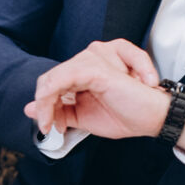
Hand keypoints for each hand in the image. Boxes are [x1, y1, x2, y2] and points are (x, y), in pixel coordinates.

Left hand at [26, 39, 165, 142]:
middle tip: (51, 128)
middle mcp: (90, 56)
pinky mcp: (97, 67)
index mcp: (87, 67)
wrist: (154, 119)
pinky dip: (51, 101)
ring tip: (56, 125)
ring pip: (53, 79)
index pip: (54, 81)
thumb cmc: (128, 113)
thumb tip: (30, 108)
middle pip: (51, 78)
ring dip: (47, 106)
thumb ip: (59, 111)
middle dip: (46, 107)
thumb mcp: (84, 117)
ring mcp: (94, 58)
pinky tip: (56, 120)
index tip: (50, 127)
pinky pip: (63, 79)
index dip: (46, 105)